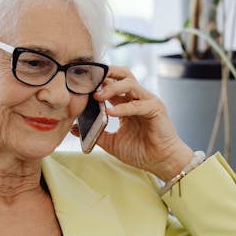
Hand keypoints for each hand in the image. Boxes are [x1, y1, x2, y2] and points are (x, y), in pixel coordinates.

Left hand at [73, 65, 193, 180]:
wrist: (161, 163)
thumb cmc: (140, 151)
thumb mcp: (112, 142)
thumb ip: (96, 133)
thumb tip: (74, 128)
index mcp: (126, 103)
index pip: (111, 83)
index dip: (97, 81)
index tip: (80, 83)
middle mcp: (137, 98)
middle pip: (123, 74)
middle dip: (107, 73)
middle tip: (90, 79)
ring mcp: (147, 101)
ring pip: (130, 84)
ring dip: (112, 88)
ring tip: (97, 96)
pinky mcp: (156, 109)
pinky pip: (138, 104)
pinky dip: (123, 107)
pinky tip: (111, 112)